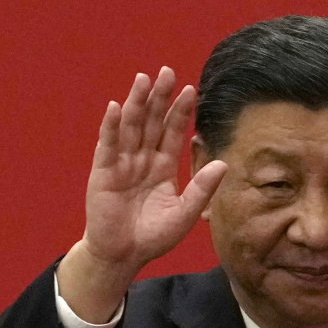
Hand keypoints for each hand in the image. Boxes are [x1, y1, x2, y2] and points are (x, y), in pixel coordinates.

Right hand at [57, 68, 227, 321]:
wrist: (123, 255)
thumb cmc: (153, 236)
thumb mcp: (185, 213)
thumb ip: (202, 189)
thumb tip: (224, 163)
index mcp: (163, 166)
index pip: (172, 132)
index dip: (180, 111)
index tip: (190, 89)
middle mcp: (142, 159)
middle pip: (152, 122)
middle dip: (159, 97)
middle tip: (167, 72)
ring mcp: (121, 163)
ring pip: (131, 127)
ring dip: (137, 103)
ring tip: (144, 79)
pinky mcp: (103, 172)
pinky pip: (108, 145)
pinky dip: (112, 126)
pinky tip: (117, 107)